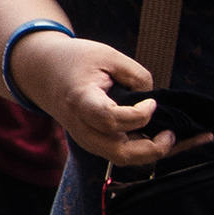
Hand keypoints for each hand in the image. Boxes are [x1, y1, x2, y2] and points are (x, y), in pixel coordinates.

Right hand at [14, 31, 176, 168]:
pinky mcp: (93, 142)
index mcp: (82, 100)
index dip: (139, 115)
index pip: (111, 120)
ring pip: (122, 158)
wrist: (43, 72)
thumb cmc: (76, 60)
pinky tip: (159, 137)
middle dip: (152, 149)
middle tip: (170, 133)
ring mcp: (86, 138)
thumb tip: (154, 99)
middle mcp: (82, 127)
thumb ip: (136, 75)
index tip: (152, 102)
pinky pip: (120, 153)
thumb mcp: (108, 55)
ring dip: (150, 153)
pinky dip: (143, 150)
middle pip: (119, 153)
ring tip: (170, 136)